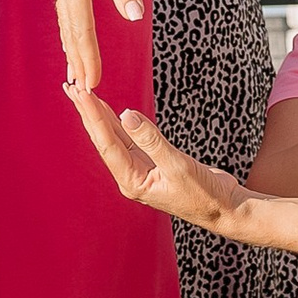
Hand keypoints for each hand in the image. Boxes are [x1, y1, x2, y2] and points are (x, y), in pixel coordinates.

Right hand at [50, 0, 143, 93]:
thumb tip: (135, 16)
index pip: (82, 28)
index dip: (88, 57)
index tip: (92, 83)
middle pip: (69, 29)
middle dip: (76, 60)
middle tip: (82, 90)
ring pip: (65, 20)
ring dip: (70, 46)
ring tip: (74, 71)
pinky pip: (65, 7)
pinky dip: (69, 27)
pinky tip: (72, 33)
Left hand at [73, 93, 252, 233]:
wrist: (225, 209)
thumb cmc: (204, 195)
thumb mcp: (178, 166)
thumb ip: (152, 140)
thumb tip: (127, 115)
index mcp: (132, 182)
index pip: (108, 143)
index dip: (94, 116)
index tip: (82, 93)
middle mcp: (132, 176)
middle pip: (105, 139)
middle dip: (89, 113)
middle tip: (71, 88)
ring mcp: (142, 170)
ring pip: (116, 138)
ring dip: (101, 116)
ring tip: (85, 95)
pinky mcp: (155, 163)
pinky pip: (132, 139)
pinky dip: (122, 123)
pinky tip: (113, 111)